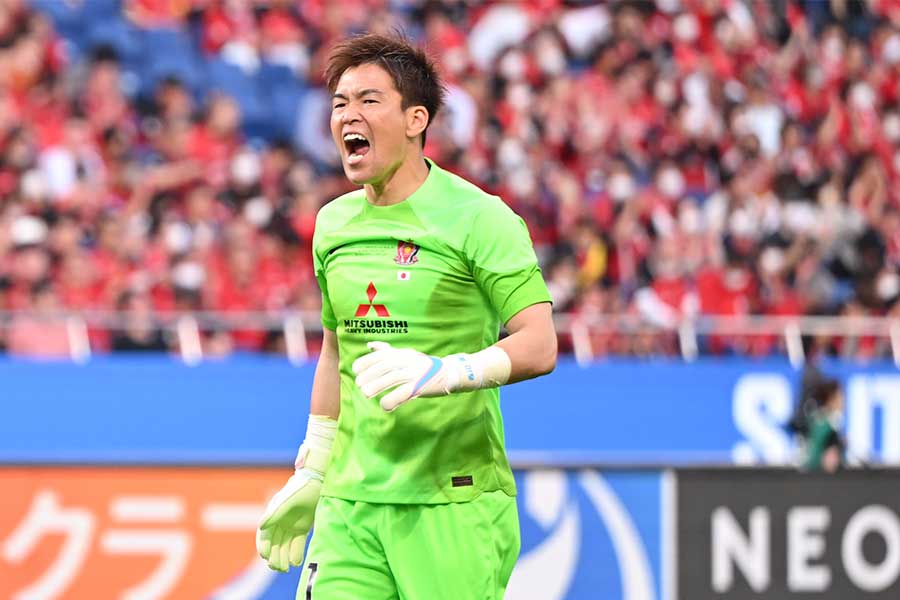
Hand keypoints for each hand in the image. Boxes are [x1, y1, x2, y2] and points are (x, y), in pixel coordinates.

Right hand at [256, 454, 322, 571]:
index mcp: (273, 515)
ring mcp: (290, 527)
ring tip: (285, 569)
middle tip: (277, 567)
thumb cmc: (301, 489)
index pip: (265, 535)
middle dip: (274, 556)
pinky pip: (296, 544)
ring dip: (283, 558)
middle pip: (274, 544)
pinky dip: (296, 554)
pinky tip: (296, 563)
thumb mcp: (288, 500)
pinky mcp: (301, 529)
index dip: (264, 546)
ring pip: (284, 546)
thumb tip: (260, 527)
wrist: (318, 483)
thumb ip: (275, 513)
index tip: (265, 556)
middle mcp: (279, 523)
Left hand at [352, 341, 460, 410]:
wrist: (449, 372)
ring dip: (377, 386)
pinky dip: (392, 399)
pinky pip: (404, 393)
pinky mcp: (421, 386)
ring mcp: (415, 373)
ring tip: (365, 394)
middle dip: (370, 374)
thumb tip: (369, 345)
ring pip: (393, 378)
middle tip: (359, 384)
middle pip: (386, 366)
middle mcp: (408, 361)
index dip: (366, 361)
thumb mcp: (405, 354)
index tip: (355, 370)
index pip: (382, 355)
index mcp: (402, 353)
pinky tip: (384, 406)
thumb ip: (387, 350)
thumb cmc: (423, 365)